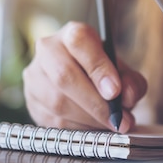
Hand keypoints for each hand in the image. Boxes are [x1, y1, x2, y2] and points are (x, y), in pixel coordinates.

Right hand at [23, 21, 146, 131]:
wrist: (79, 78)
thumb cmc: (102, 72)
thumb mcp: (122, 70)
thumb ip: (130, 81)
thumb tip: (127, 96)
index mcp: (72, 33)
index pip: (79, 42)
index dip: (98, 68)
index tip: (115, 91)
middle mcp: (47, 50)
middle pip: (64, 76)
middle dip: (95, 103)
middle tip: (118, 119)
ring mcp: (34, 76)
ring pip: (57, 102)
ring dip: (88, 119)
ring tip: (110, 125)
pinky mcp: (31, 101)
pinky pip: (52, 121)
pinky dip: (78, 129)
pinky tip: (93, 128)